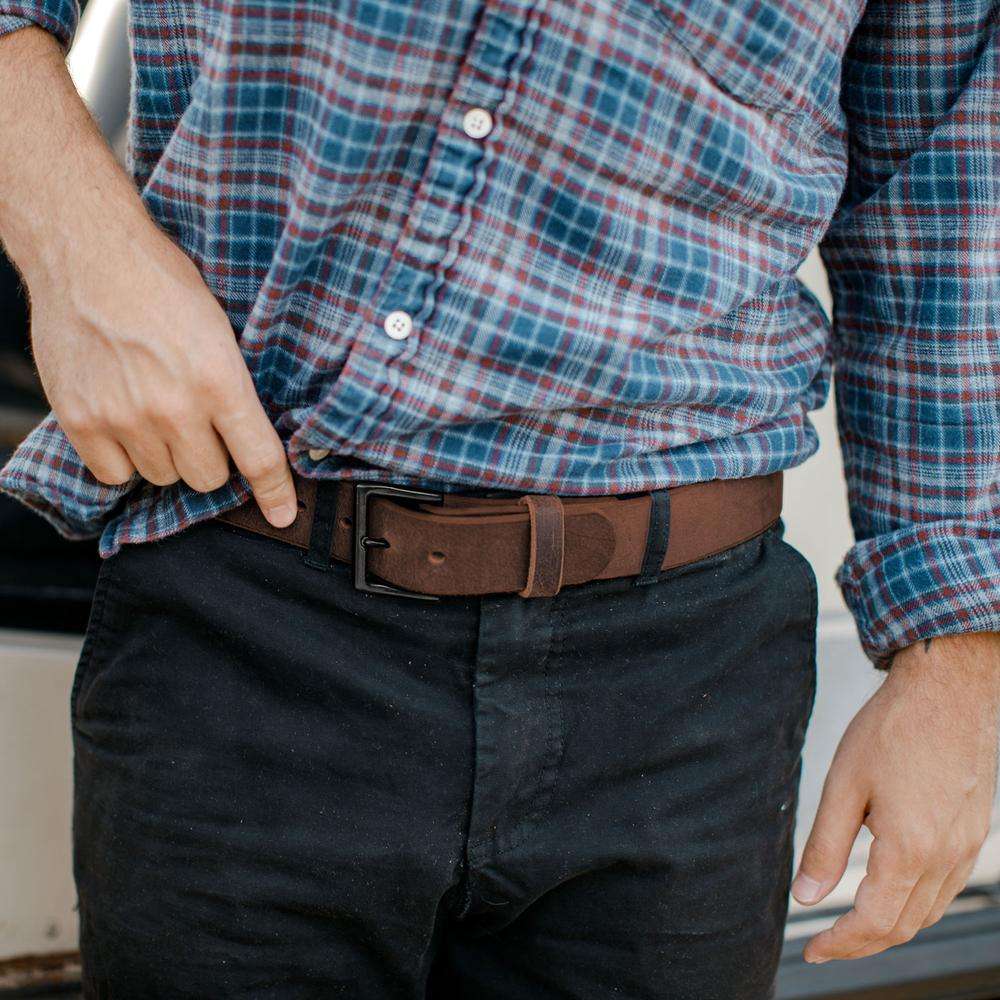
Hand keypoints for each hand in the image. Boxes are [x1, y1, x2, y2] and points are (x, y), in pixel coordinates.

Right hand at [28, 214, 297, 527]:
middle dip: (210, 458)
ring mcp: (124, 417)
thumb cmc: (160, 283)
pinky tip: (124, 423)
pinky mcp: (81, 421)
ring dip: (165, 455)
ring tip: (154, 410)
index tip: (282, 515)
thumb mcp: (221, 330)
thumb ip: (235, 387)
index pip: (258, 458)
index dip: (276, 493)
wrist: (88, 253)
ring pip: (163, 477)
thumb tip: (253, 436)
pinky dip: (122, 459)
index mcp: (219, 380)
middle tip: (197, 425)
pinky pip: (114, 476)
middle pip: (207, 478)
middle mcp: (174, 407)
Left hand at [793, 631, 999, 962]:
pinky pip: (946, 889)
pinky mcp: (973, 832)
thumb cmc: (894, 728)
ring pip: (928, 912)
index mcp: (910, 849)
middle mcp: (945, 857)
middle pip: (903, 927)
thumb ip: (825, 845)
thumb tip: (806, 895)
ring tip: (851, 927)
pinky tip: (892, 893)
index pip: (873, 922)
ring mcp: (965, 846)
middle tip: (826, 944)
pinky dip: (915, 905)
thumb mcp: (844, 784)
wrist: (948, 690)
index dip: (840, 943)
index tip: (812, 949)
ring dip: (890, 929)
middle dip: (862, 944)